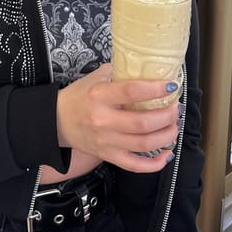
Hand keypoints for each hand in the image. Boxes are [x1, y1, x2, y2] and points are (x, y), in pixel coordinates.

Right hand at [56, 64, 179, 173]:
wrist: (56, 121)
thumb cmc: (78, 96)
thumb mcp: (94, 78)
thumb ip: (117, 72)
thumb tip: (143, 66)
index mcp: (100, 96)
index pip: (132, 92)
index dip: (155, 89)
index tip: (171, 86)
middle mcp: (103, 120)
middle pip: (142, 122)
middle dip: (166, 116)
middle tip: (175, 108)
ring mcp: (106, 141)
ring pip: (143, 144)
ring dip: (165, 136)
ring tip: (173, 126)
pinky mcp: (107, 156)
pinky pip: (134, 165)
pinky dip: (154, 164)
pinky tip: (167, 154)